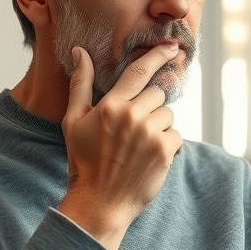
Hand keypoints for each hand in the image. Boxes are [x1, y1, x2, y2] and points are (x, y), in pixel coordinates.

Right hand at [57, 44, 182, 249]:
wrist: (100, 202)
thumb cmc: (84, 161)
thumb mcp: (74, 121)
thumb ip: (80, 84)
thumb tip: (80, 51)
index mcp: (110, 105)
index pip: (139, 71)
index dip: (158, 55)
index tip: (172, 47)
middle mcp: (132, 116)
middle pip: (157, 94)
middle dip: (150, 107)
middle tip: (134, 129)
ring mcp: (149, 134)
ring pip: (168, 115)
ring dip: (159, 127)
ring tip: (139, 146)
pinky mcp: (164, 151)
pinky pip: (176, 136)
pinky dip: (168, 145)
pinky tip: (149, 158)